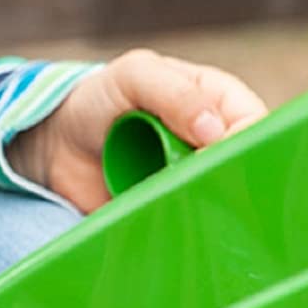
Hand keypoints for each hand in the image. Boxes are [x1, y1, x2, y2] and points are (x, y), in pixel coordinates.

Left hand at [7, 50, 267, 214]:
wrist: (53, 143)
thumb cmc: (100, 97)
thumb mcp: (135, 76)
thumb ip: (173, 93)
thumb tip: (215, 129)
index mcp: (218, 103)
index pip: (253, 125)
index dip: (243, 144)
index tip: (214, 160)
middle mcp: (214, 145)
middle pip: (244, 168)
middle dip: (229, 181)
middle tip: (198, 189)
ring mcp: (194, 182)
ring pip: (220, 202)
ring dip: (205, 209)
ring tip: (179, 209)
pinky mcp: (171, 213)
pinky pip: (189, 227)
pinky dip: (183, 231)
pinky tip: (168, 230)